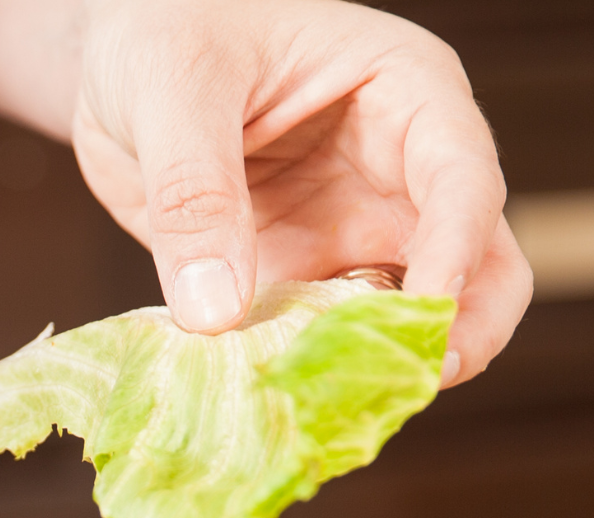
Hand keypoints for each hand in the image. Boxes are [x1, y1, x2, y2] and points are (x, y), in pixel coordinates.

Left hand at [69, 0, 529, 384]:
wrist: (115, 56)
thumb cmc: (165, 27)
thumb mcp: (172, 85)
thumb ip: (194, 191)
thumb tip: (217, 311)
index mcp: (404, 92)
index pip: (462, 178)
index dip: (456, 249)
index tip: (424, 316)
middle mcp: (398, 169)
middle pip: (477, 263)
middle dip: (457, 328)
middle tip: (410, 384)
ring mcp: (354, 229)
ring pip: (411, 316)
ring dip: (379, 363)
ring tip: (328, 405)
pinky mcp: (302, 276)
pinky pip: (326, 339)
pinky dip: (310, 373)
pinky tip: (272, 399)